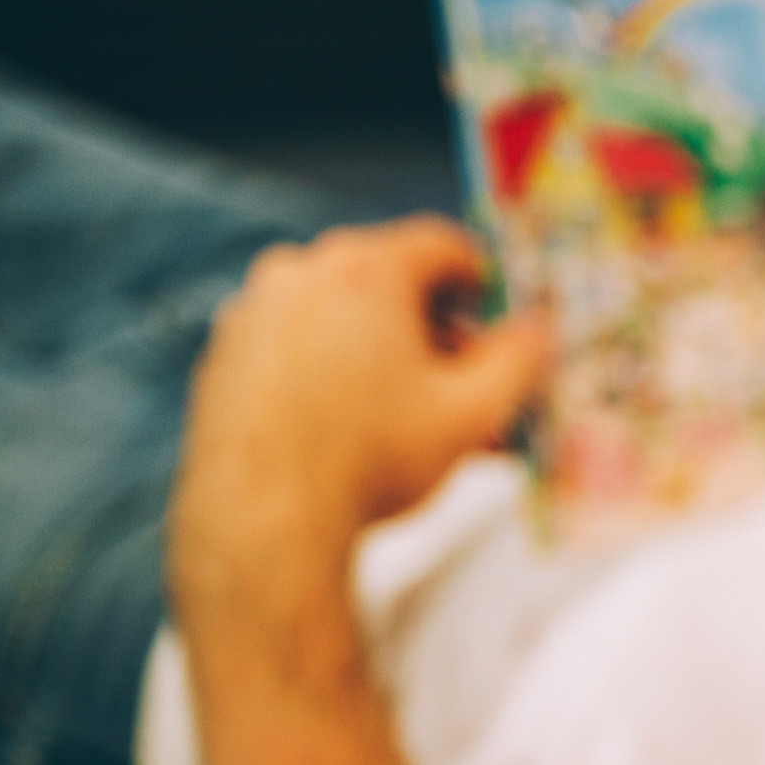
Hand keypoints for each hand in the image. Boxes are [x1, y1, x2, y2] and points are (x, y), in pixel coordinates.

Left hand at [170, 217, 548, 619]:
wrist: (265, 519)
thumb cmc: (371, 462)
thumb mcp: (473, 413)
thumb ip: (519, 359)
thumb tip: (539, 331)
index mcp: (365, 270)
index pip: (441, 245)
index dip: (482, 277)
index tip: (496, 310)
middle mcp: (301, 272)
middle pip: (388, 280)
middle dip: (435, 325)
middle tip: (464, 377)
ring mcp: (254, 310)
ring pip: (340, 313)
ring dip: (384, 349)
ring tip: (412, 410)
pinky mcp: (225, 351)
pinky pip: (296, 341)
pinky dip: (331, 366)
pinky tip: (354, 420)